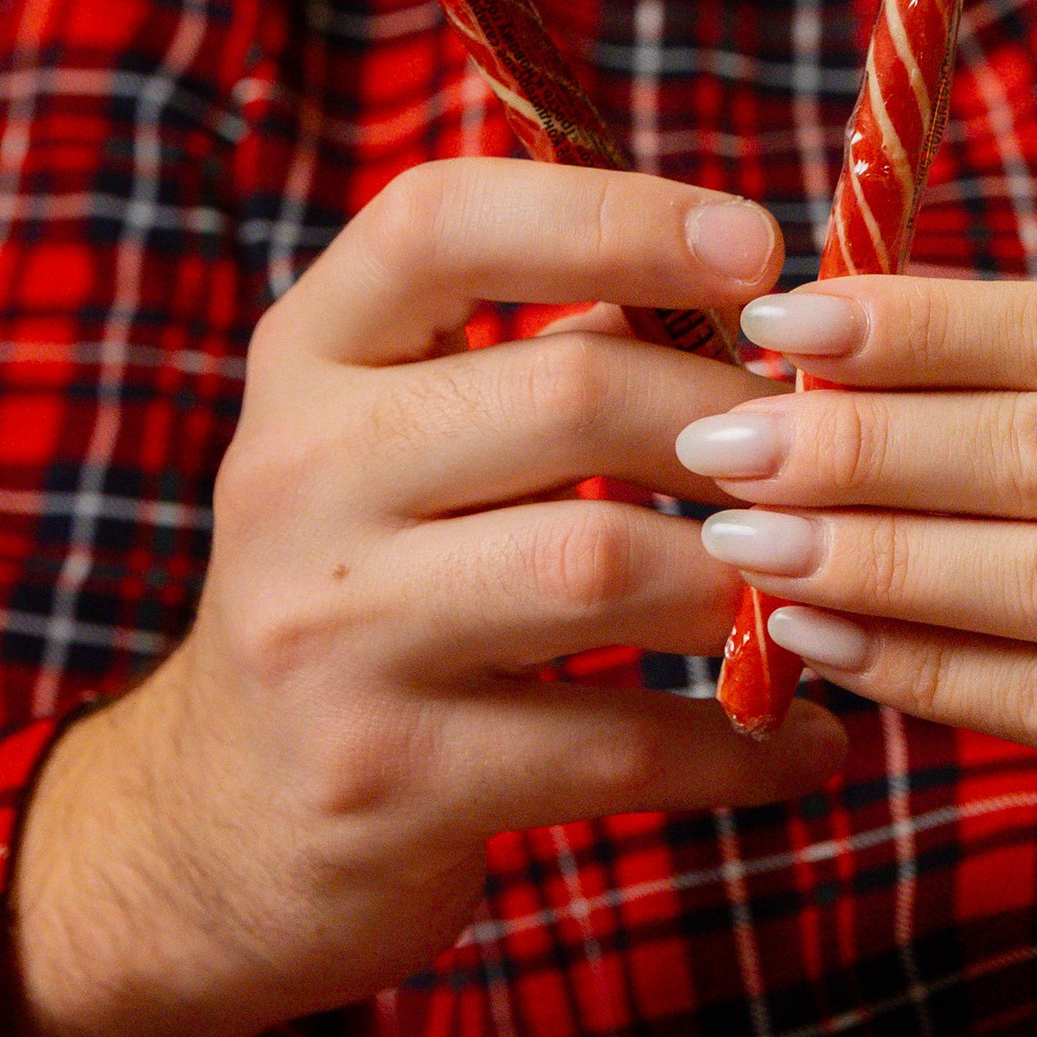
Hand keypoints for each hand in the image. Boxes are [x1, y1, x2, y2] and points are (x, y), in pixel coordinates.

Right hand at [8, 163, 842, 1036]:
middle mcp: (297, 474)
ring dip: (740, 577)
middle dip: (726, 420)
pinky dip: (738, 743)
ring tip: (811, 585)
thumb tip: (752, 299)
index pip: (441, 222)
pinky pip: (613, 741)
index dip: (611, 214)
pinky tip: (804, 740)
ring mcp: (330, 631)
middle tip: (813, 460)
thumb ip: (543, 355)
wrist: (223, 822)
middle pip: (567, 393)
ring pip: (599, 563)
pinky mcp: (386, 775)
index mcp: (307, 355)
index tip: (753, 243)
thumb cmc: (370, 583)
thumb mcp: (401, 439)